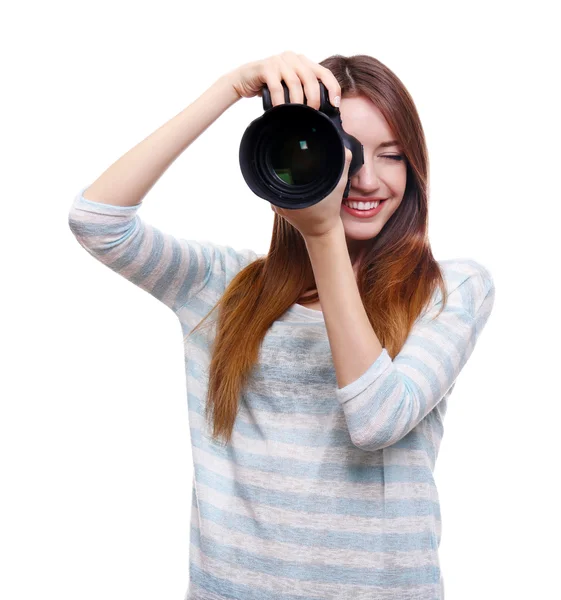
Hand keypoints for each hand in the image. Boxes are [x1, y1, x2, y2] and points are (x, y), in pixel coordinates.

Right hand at [225, 50, 340, 108]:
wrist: (243, 80)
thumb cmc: (269, 87)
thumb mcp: (289, 87)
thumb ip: (303, 92)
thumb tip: (320, 113)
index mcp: (303, 62)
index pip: (325, 73)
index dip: (333, 88)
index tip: (335, 105)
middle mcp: (293, 58)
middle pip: (311, 78)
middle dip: (314, 99)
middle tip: (313, 114)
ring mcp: (279, 61)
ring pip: (295, 83)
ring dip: (298, 102)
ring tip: (297, 115)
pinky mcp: (266, 67)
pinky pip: (277, 86)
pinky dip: (281, 101)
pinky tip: (281, 111)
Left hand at [270, 147, 352, 238]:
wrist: (323, 232)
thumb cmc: (330, 212)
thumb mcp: (339, 187)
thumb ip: (342, 166)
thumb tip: (345, 149)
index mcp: (289, 194)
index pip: (279, 170)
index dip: (283, 157)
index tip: (289, 150)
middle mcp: (279, 200)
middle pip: (275, 174)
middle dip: (284, 164)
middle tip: (291, 154)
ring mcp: (277, 206)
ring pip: (276, 183)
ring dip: (283, 175)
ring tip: (291, 165)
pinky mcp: (279, 209)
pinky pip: (278, 192)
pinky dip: (284, 185)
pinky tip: (292, 180)